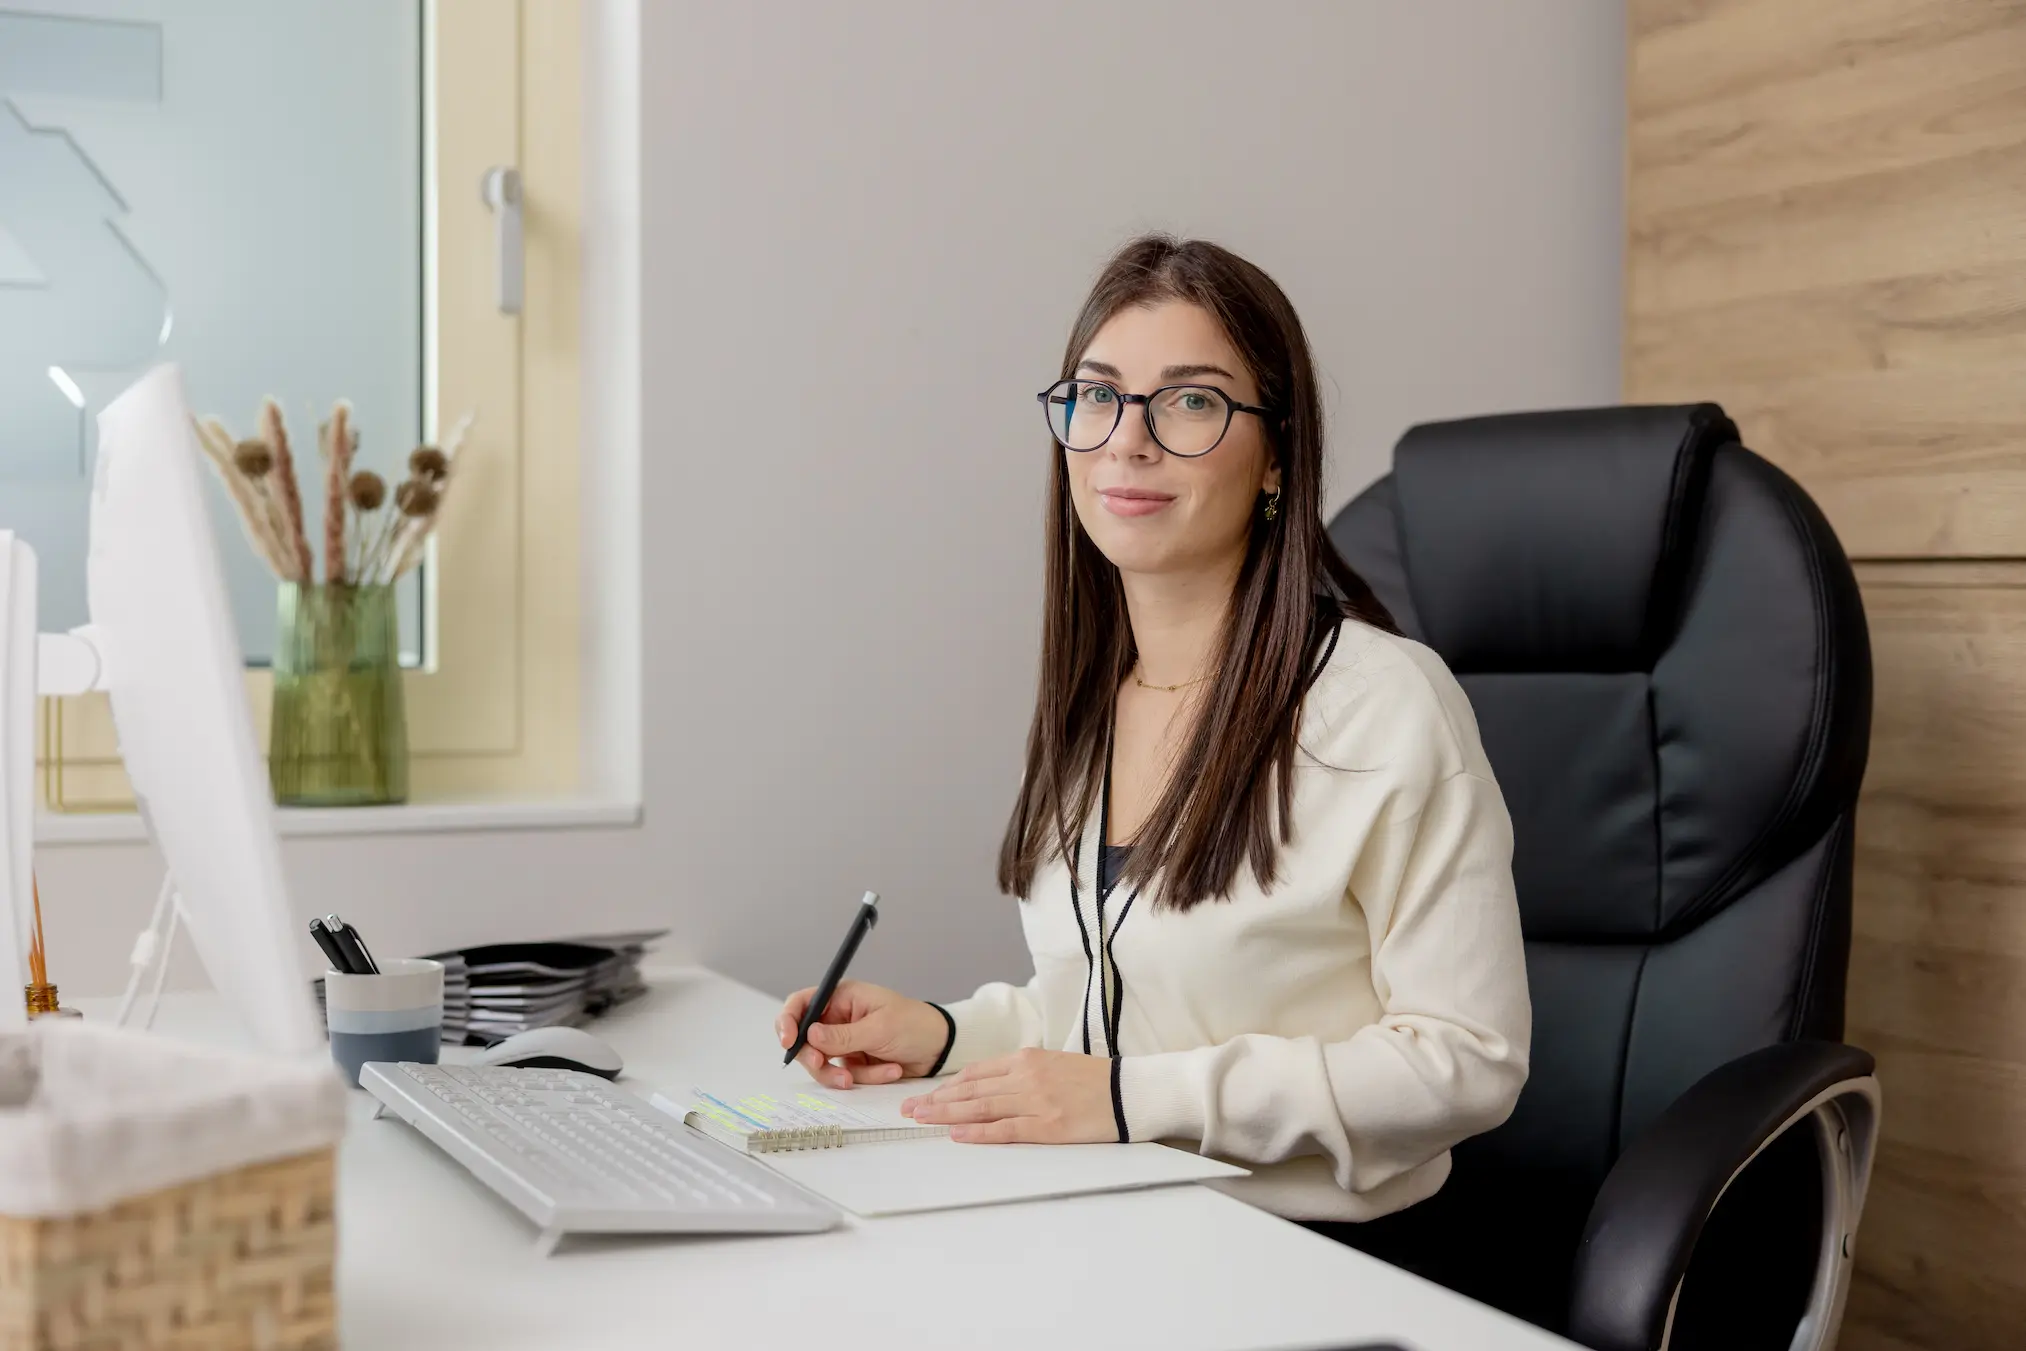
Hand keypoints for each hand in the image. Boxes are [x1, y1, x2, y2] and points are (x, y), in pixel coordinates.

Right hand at [775, 980, 949, 1091]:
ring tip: (875, 1072)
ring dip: (844, 1073)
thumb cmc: (916, 1025)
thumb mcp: (880, 1028)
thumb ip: (843, 1035)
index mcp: (842, 997)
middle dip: (815, 1057)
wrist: (941, 1048)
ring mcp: (845, 1041)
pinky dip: (866, 1077)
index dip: (788, 1021)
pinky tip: (891, 1070)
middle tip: (823, 1065)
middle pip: (805, 1040)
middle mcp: (838, 1018)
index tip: (788, 1042)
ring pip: (823, 1063)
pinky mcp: (855, 1061)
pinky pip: (845, 1074)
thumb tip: (810, 1035)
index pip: (801, 1004)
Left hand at [899, 1048, 1116, 1143]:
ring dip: (946, 1114)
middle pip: (971, 1090)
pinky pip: (1005, 1129)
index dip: (948, 1086)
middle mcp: (1026, 1076)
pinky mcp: (1047, 1125)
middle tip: (909, 1110)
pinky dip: (978, 1132)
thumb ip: (1023, 1072)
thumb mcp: (1054, 1064)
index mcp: (1027, 1059)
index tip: (927, 1095)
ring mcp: (1035, 1101)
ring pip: (980, 1107)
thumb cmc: (1095, 1080)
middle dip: (936, 1100)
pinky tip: (957, 1134)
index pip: (977, 1072)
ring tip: (922, 1120)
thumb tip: (991, 1086)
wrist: (1129, 1091)